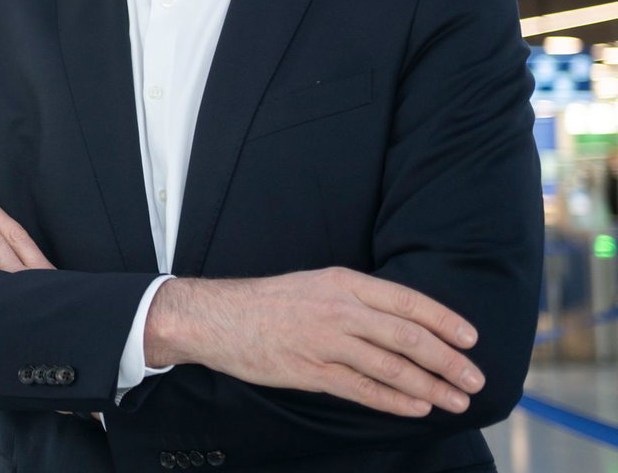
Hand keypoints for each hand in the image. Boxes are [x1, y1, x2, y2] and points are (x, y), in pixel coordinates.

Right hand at [147, 268, 483, 417]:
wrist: (217, 317)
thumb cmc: (267, 302)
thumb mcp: (314, 285)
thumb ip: (354, 300)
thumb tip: (400, 321)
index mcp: (341, 282)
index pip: (406, 301)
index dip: (443, 320)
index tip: (471, 339)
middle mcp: (338, 309)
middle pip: (407, 336)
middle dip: (447, 360)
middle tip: (474, 379)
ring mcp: (325, 342)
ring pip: (391, 366)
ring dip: (430, 385)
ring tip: (456, 400)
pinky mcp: (311, 371)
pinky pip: (363, 389)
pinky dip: (395, 401)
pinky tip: (417, 408)